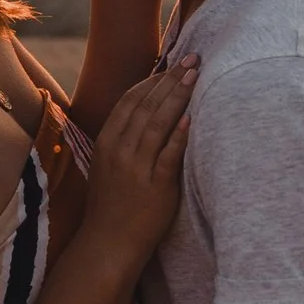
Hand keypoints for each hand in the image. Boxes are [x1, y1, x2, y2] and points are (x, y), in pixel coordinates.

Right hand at [78, 56, 194, 263]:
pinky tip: (192, 116)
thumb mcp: (108, 165)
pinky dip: (180, 133)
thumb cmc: (112, 204)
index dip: (153, 79)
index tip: (173, 64)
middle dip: (170, 79)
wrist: (109, 243)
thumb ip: (123, 139)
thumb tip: (147, 111)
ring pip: (158, 123)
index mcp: (107, 142)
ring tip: (196, 76)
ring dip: (178, 96)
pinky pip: (169, 154)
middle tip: (192, 60)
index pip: (130, 100)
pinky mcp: (155, 186)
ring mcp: (136, 168)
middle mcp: (119, 150)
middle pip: (146, 105)